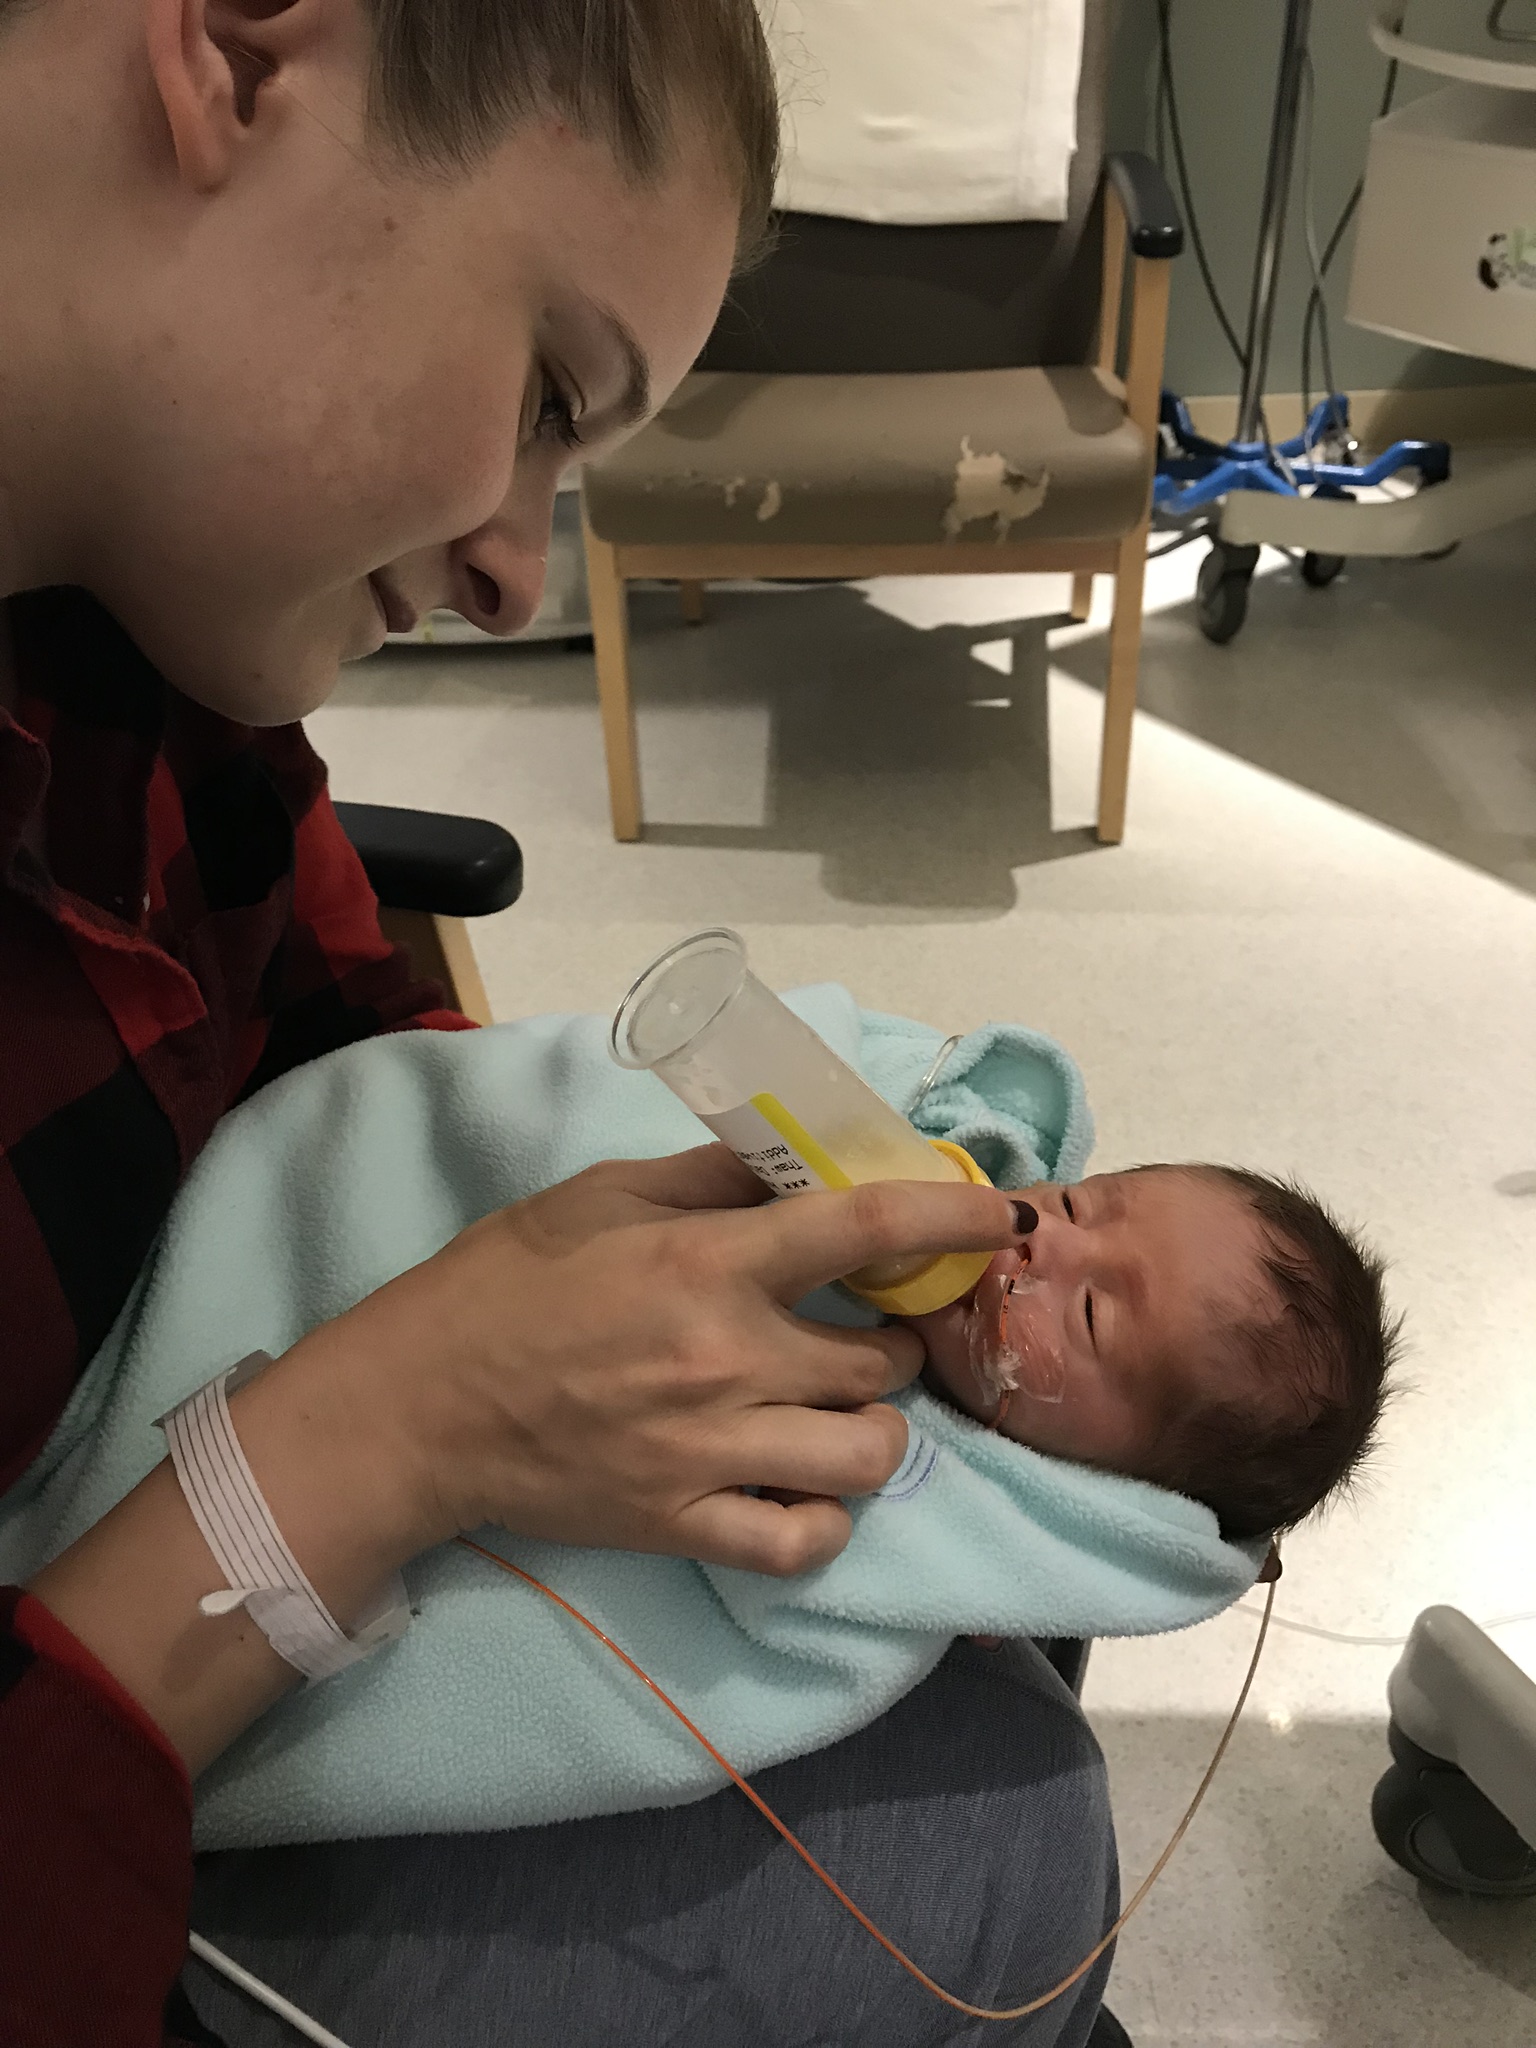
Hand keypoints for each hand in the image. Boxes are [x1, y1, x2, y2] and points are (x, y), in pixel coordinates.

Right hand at [288, 1144, 1027, 1577]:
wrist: (419, 1408)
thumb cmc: (505, 1284)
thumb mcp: (601, 1198)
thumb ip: (711, 1179)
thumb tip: (801, 1161)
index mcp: (706, 1265)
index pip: (863, 1228)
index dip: (949, 1214)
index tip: (1000, 1214)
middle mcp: (726, 1360)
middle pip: (882, 1361)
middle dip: (896, 1341)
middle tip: (869, 1330)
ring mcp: (709, 1452)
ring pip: (867, 1456)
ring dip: (876, 1429)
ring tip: (843, 1409)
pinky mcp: (683, 1524)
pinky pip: (803, 1542)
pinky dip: (826, 1518)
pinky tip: (808, 1486)